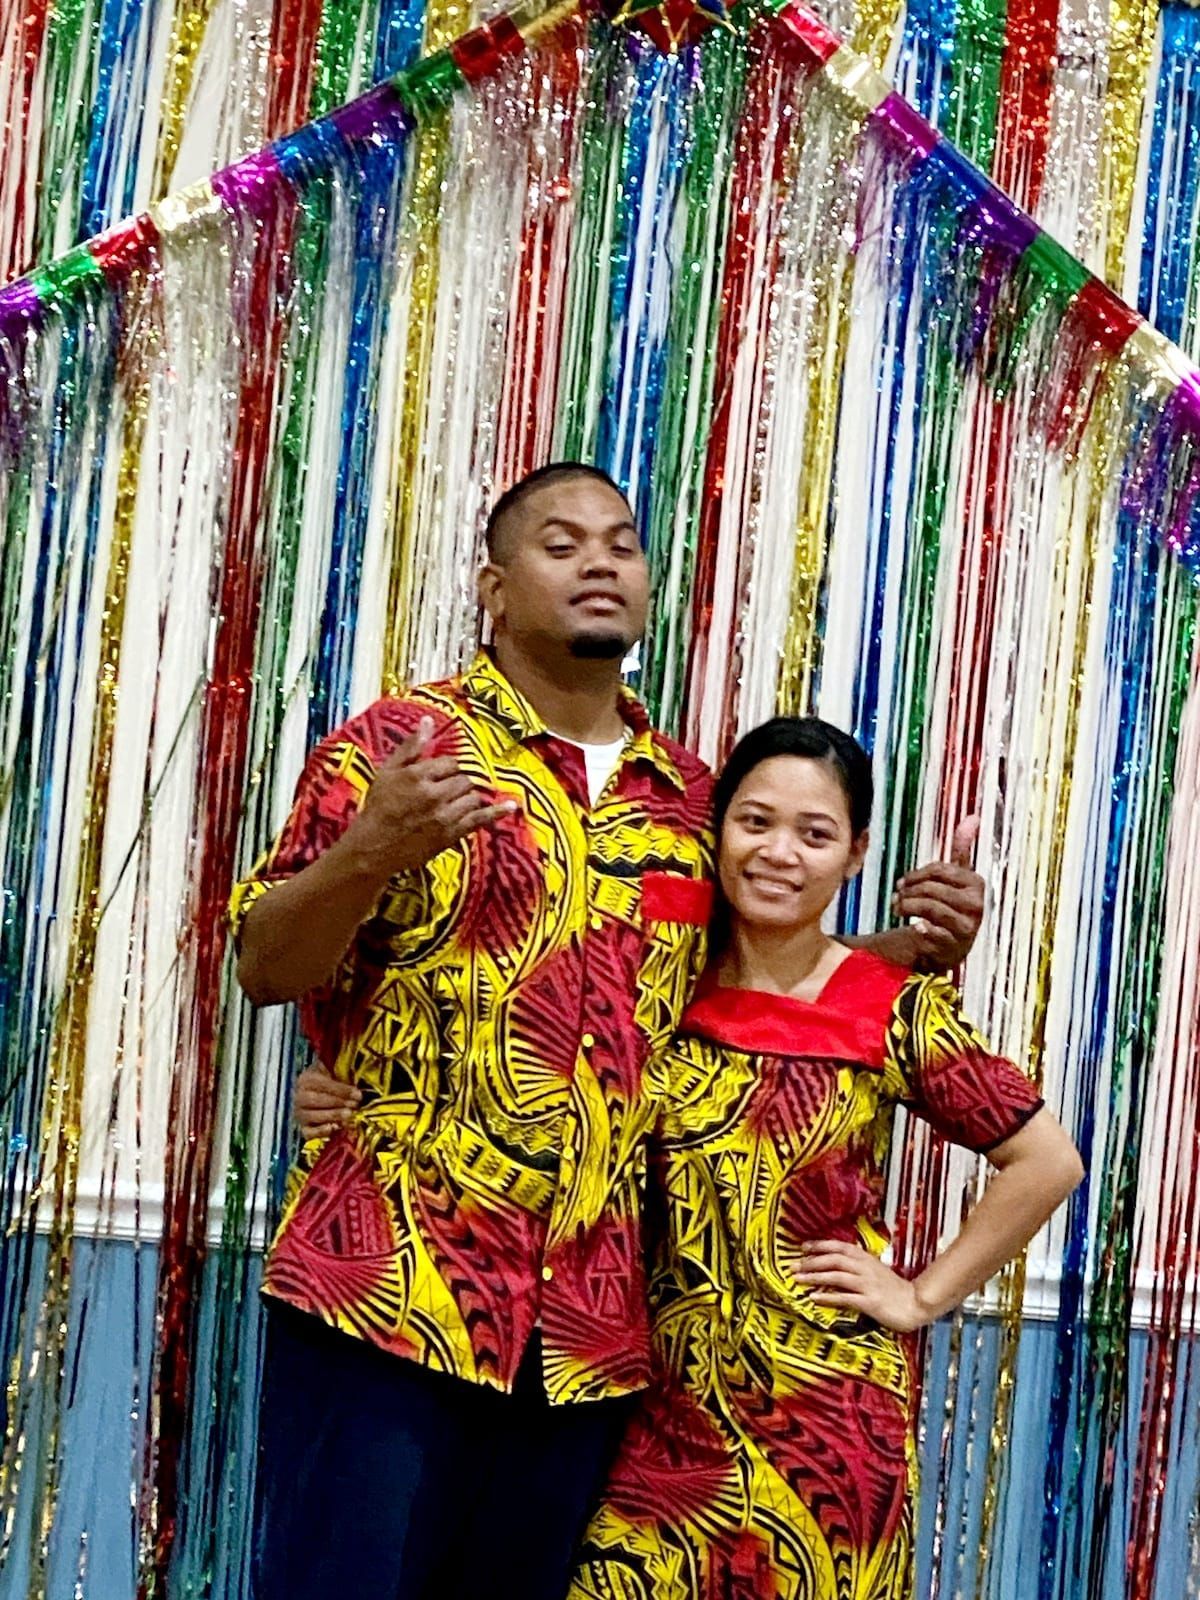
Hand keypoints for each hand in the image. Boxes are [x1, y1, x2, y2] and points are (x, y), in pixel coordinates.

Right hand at [293, 1062, 359, 1140]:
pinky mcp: (304, 1129)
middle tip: (355, 1105)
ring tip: (349, 1114)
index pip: (322, 1084)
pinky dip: (320, 1132)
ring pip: (313, 1116)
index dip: (341, 1090)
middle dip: (338, 1103)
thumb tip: (357, 1074)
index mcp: (307, 1079)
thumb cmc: (333, 1082)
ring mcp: (300, 1114)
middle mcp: (299, 1097)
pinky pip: (308, 1133)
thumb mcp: (336, 1073)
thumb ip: (343, 1074)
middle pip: (316, 1100)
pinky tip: (334, 1128)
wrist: (322, 1095)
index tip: (358, 1094)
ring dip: (333, 1115)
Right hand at [348, 715, 517, 875]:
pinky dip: (497, 812)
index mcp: (419, 776)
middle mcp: (435, 794)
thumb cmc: (379, 807)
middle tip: (443, 790)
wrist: (374, 846)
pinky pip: (480, 819)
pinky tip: (511, 806)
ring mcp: (445, 816)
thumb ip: (411, 747)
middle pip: (464, 779)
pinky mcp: (452, 834)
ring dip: (467, 797)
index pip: (451, 763)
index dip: (446, 768)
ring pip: (472, 797)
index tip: (438, 775)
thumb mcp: (388, 772)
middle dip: (457, 782)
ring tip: (452, 802)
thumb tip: (428, 721)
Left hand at [797, 1238, 931, 1332]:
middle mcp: (865, 1268)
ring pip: (836, 1277)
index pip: (839, 1246)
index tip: (803, 1247)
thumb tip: (836, 1263)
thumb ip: (857, 1265)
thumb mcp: (875, 1270)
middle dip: (811, 1262)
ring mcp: (867, 1284)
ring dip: (815, 1277)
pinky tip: (815, 1298)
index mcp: (865, 1258)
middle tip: (793, 1265)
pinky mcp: (869, 1301)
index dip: (820, 1245)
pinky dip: (828, 1297)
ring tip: (798, 1280)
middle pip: (833, 1260)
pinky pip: (844, 1297)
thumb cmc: (894, 1288)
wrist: (915, 1303)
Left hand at [891, 816, 982, 970]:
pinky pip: (934, 932)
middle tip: (895, 896)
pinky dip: (922, 929)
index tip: (902, 881)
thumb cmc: (951, 905)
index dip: (916, 874)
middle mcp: (976, 904)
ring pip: (930, 907)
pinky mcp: (955, 945)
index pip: (940, 870)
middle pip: (932, 889)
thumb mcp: (958, 877)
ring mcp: (967, 926)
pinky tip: (915, 927)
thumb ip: (962, 849)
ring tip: (896, 908)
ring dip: (907, 907)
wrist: (951, 944)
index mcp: (976, 884)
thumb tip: (973, 817)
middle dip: (909, 891)